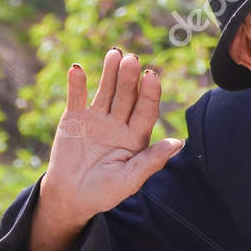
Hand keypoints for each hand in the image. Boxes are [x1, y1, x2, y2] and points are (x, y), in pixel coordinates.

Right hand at [30, 49, 184, 250]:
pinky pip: (76, 97)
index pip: (146, 111)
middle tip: (132, 59)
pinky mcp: (74, 118)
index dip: (149, 94)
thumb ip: (151, 160)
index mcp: (136, 137)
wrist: (71, 197)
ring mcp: (97, 118)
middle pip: (126, 96)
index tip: (152, 76)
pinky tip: (77, 69)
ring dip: (109, 73)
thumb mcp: (130, 180)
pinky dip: (76, 84)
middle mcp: (119, 124)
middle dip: (129, 78)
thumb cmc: (105, 192)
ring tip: (114, 54)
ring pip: (105, 91)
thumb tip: (178, 143)